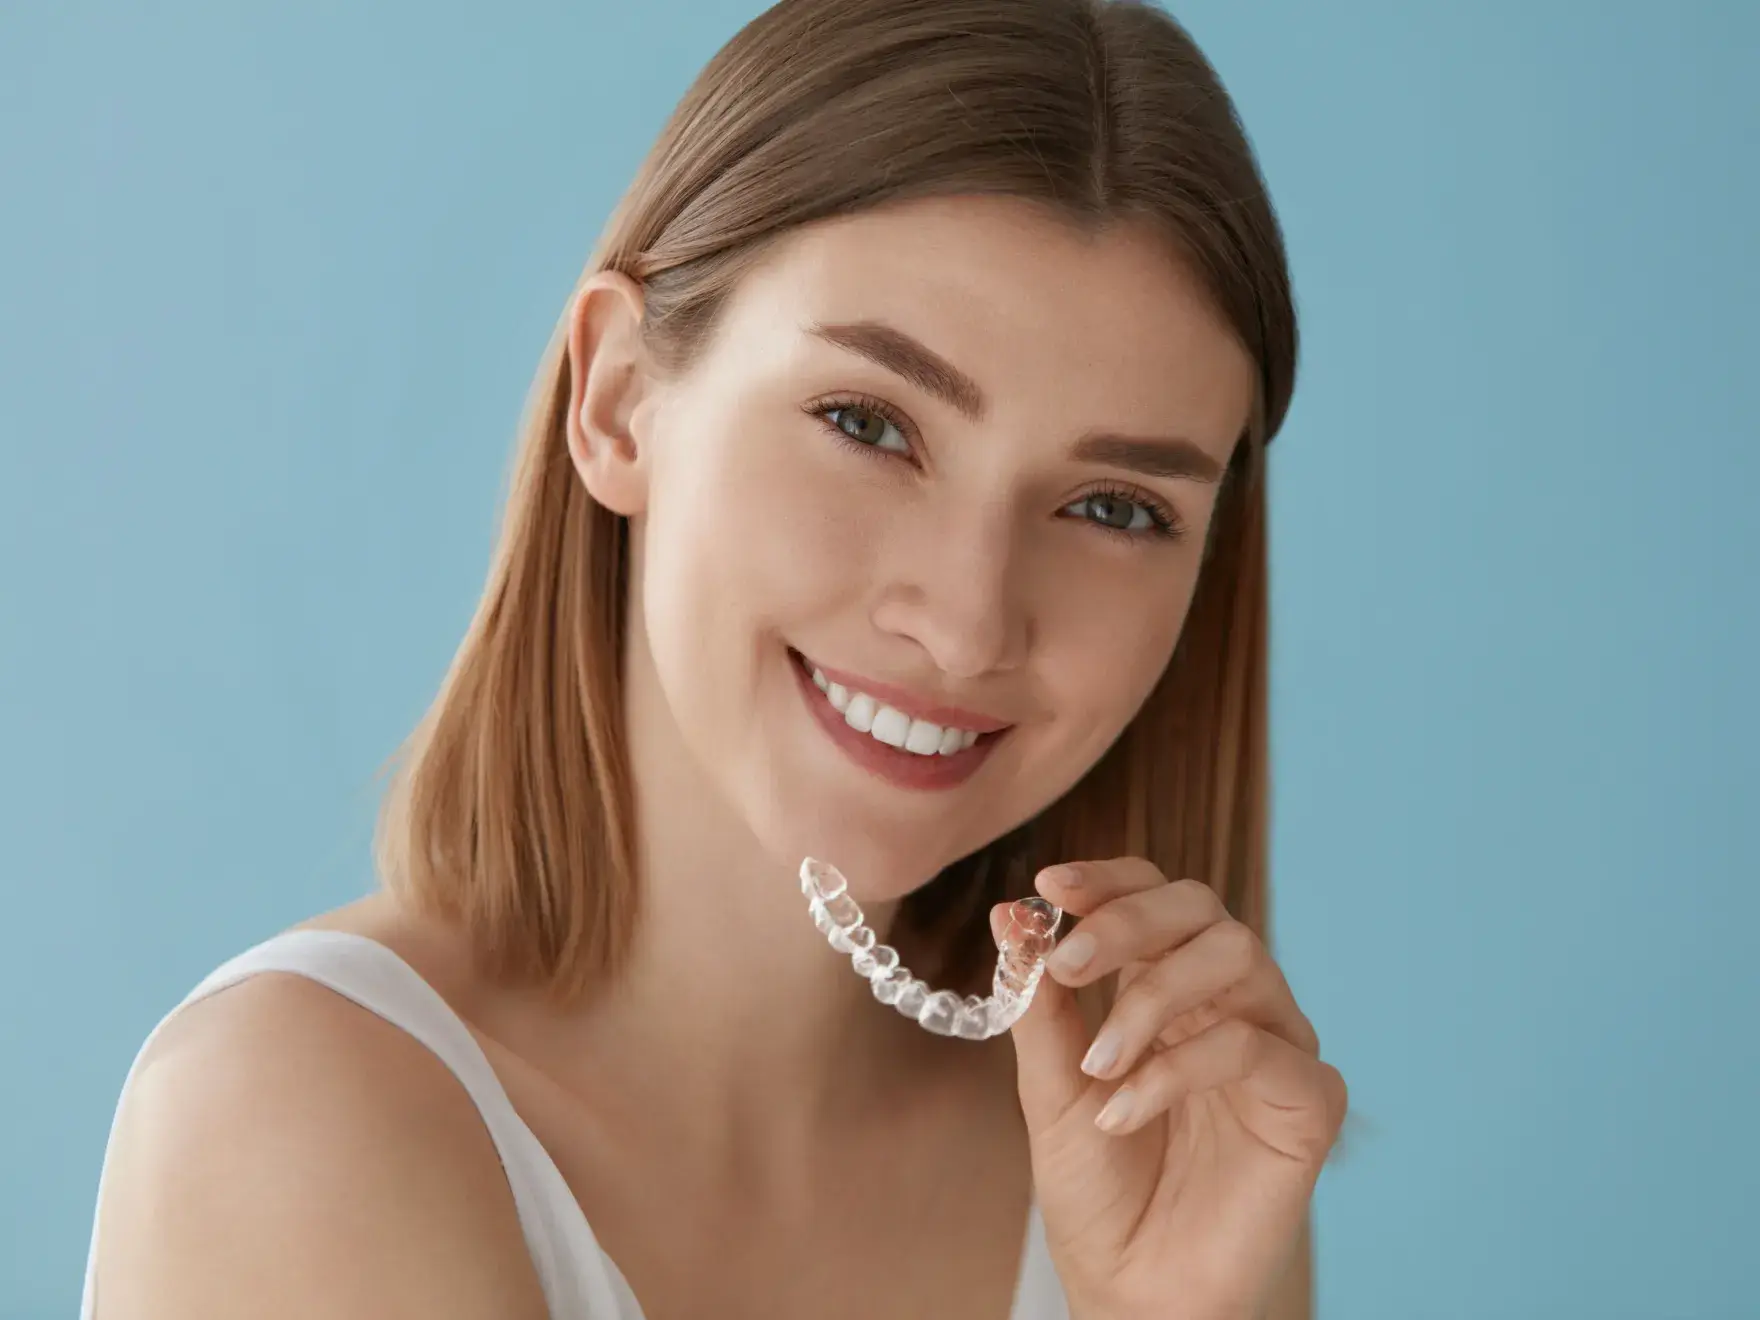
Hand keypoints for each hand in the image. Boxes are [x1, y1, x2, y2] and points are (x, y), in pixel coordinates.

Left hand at [994, 859, 1345, 1319]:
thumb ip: (1039, 1002)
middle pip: (1203, 909)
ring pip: (1238, 957)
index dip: (1108, 880)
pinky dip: (1178, 1069)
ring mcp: (1275, 1047)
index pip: (1154, 899)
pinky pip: (1256, 1046)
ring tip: (1097, 1064)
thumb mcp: (1050, 1086)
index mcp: (1170, 989)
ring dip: (1151, 999)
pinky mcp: (1309, 1102)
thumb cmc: (1096, 1191)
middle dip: (1128, 922)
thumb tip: (1011, 913)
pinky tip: (1124, 1112)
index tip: (1048, 885)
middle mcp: (1230, 1004)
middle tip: (1066, 965)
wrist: (1130, 1291)